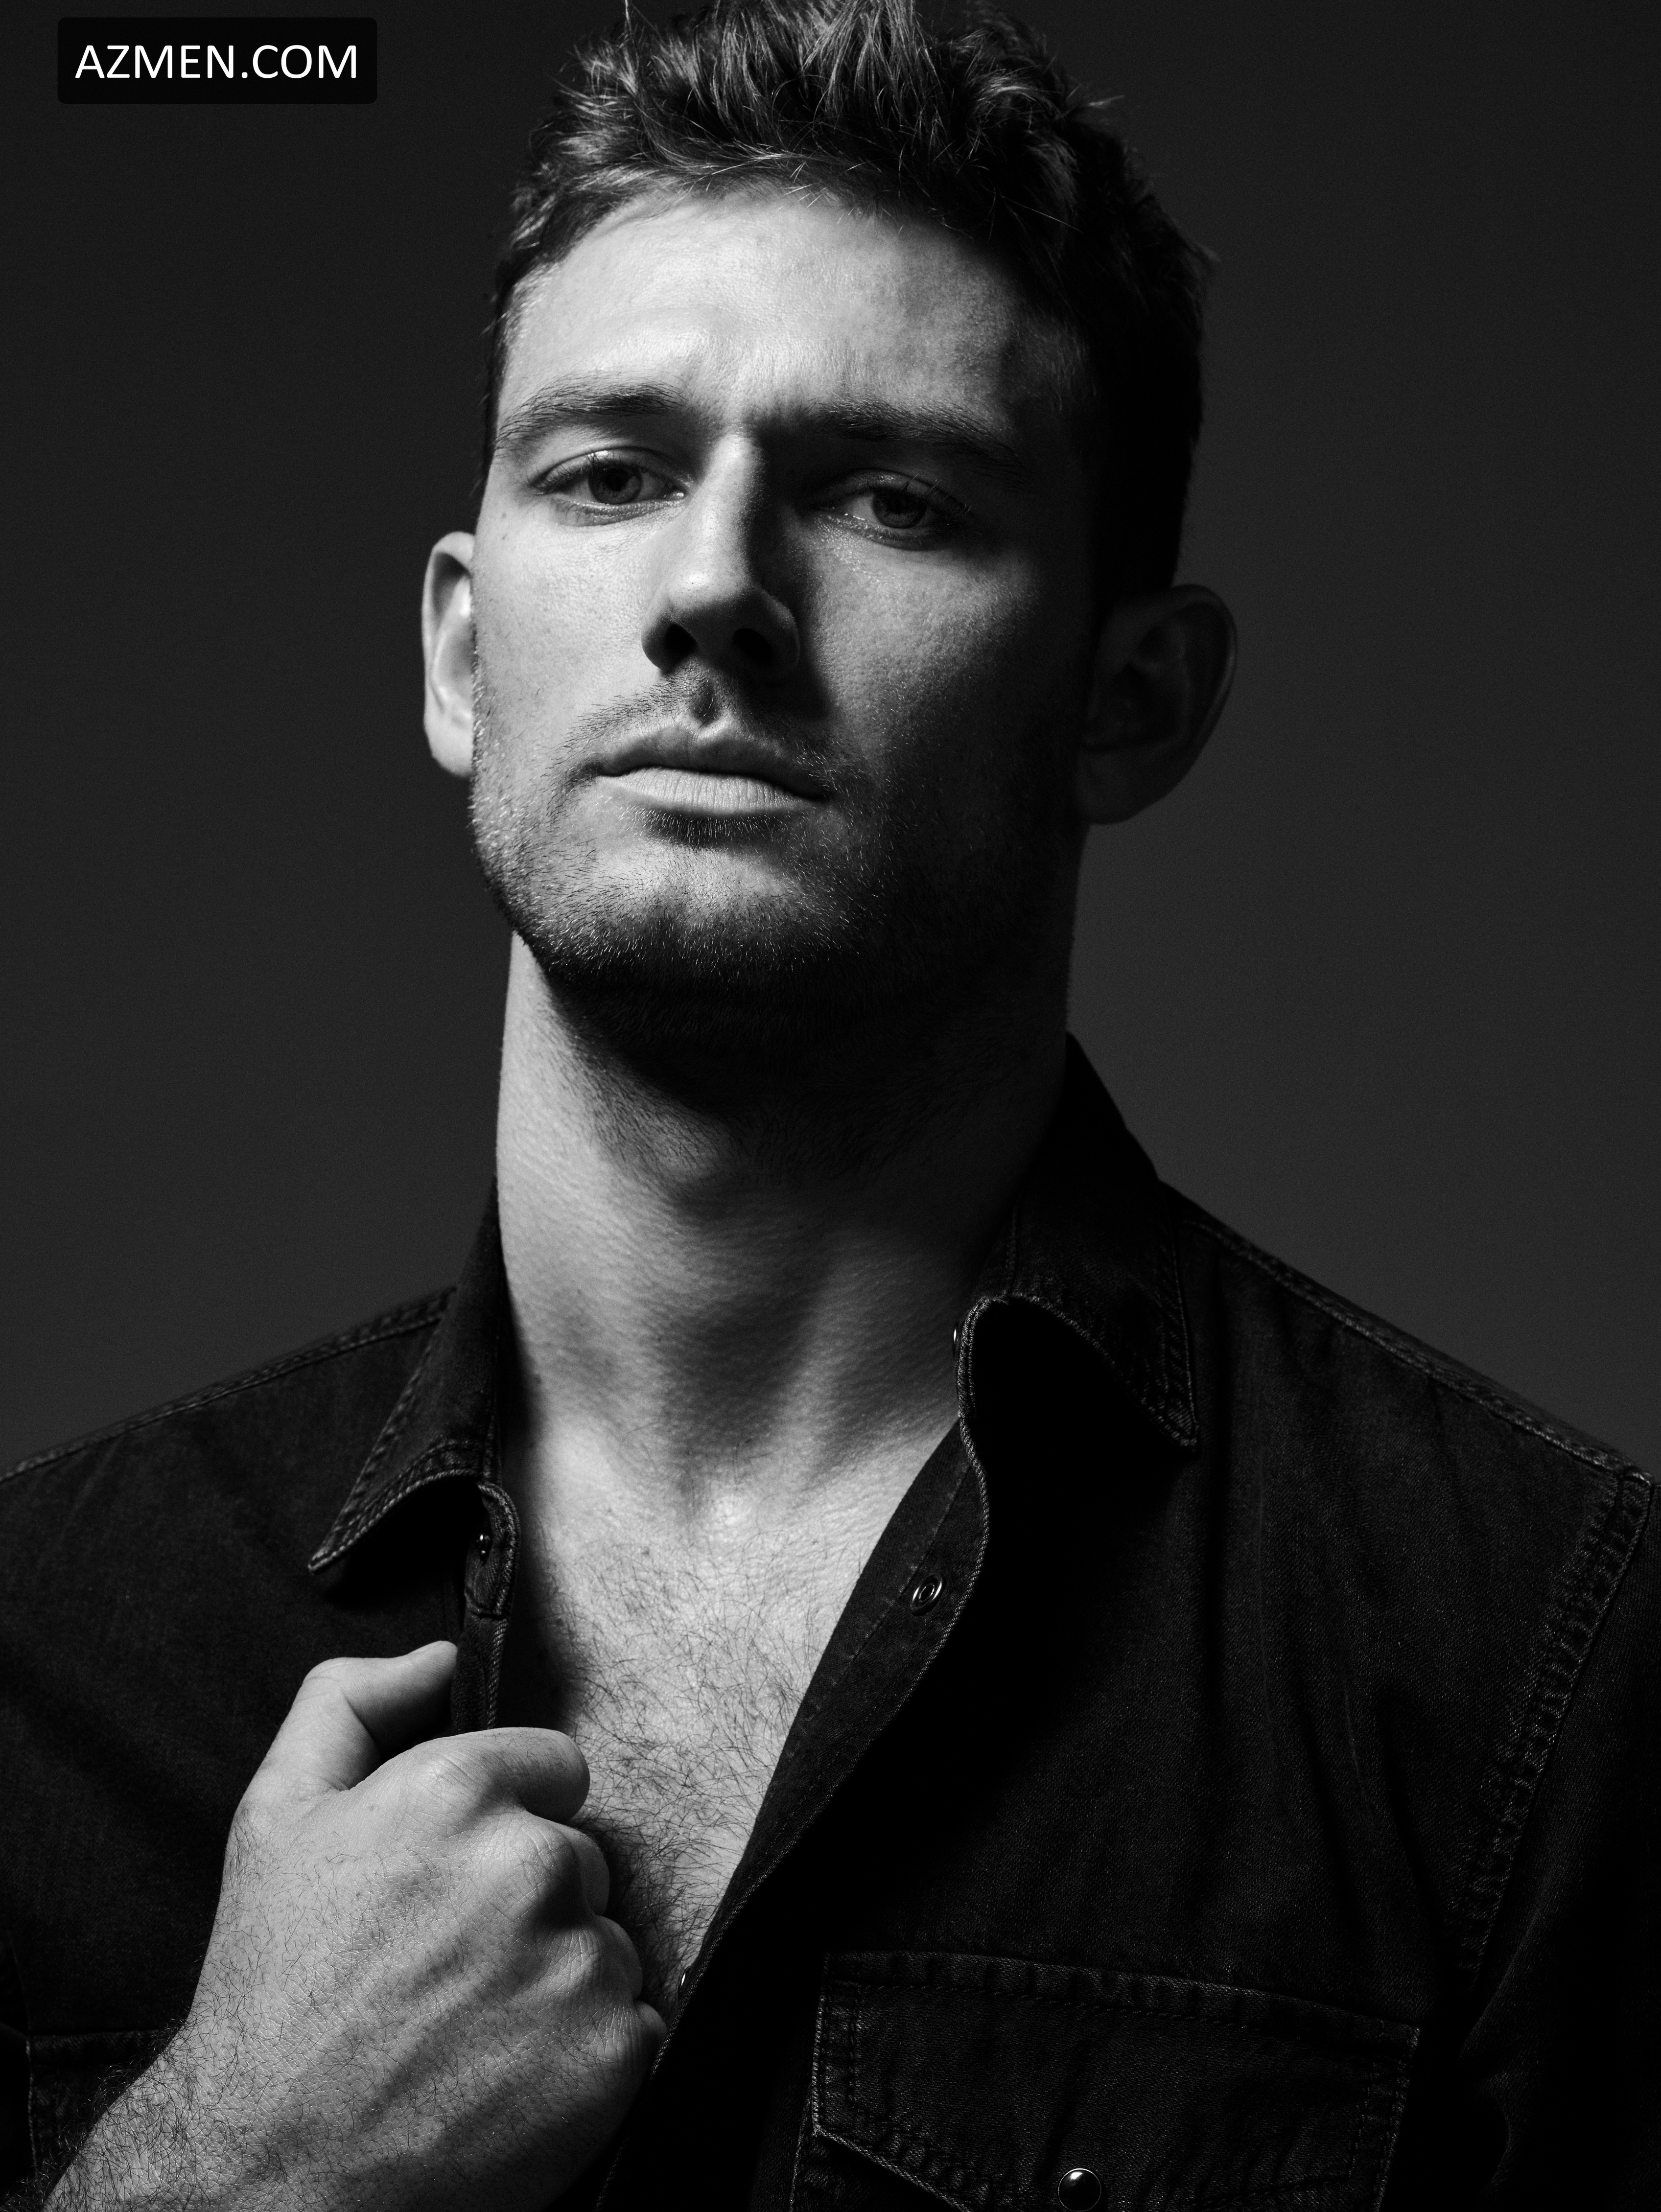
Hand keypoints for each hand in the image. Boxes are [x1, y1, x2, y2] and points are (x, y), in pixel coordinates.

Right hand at [53, 1642, 662, 2210]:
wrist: (270, 2170)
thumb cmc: (273, 1992)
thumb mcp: (277, 1816)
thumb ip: (350, 1703)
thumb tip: (438, 1658)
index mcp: (456, 1791)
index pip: (553, 1768)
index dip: (507, 1819)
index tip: (458, 1877)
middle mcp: (528, 1862)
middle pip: (580, 1854)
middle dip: (530, 1899)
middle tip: (450, 1964)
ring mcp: (576, 1960)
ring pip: (605, 1938)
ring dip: (558, 1975)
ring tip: (471, 2025)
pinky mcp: (613, 2052)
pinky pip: (632, 2019)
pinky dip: (585, 2050)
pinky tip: (510, 2074)